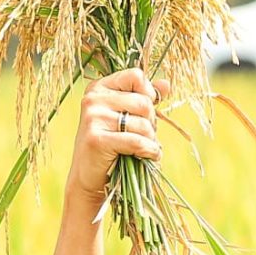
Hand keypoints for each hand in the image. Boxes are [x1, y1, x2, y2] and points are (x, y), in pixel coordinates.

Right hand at [65, 69, 167, 206]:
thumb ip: (145, 98)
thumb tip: (166, 84)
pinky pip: (137, 141)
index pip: (135, 76)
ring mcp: (92, 118)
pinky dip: (149, 151)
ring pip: (143, 123)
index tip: (144, 111)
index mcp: (99, 88)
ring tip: (142, 148)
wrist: (89, 178)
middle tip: (144, 135)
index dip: (148, 93)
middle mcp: (92, 99)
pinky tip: (149, 156)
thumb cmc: (111, 146)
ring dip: (151, 139)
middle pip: (143, 102)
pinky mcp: (96, 139)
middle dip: (151, 122)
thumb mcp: (127, 117)